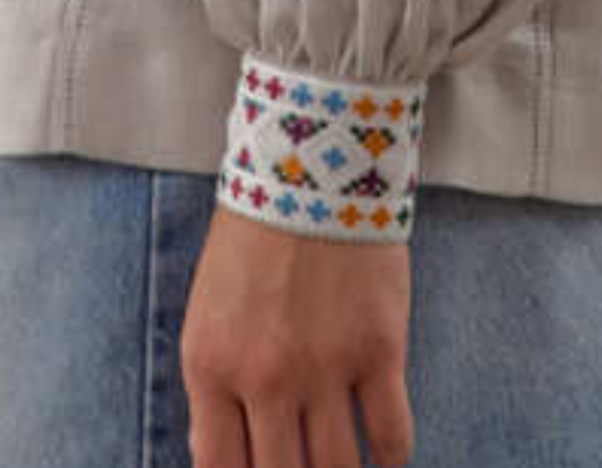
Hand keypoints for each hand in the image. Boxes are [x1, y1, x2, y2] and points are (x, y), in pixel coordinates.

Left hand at [181, 198, 415, 467]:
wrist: (310, 164)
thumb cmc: (254, 240)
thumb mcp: (209, 315)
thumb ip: (214, 390)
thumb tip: (223, 458)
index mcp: (211, 367)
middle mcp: (265, 377)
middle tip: (304, 465)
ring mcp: (325, 366)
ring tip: (344, 467)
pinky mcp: (379, 348)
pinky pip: (392, 435)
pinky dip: (391, 458)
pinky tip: (386, 456)